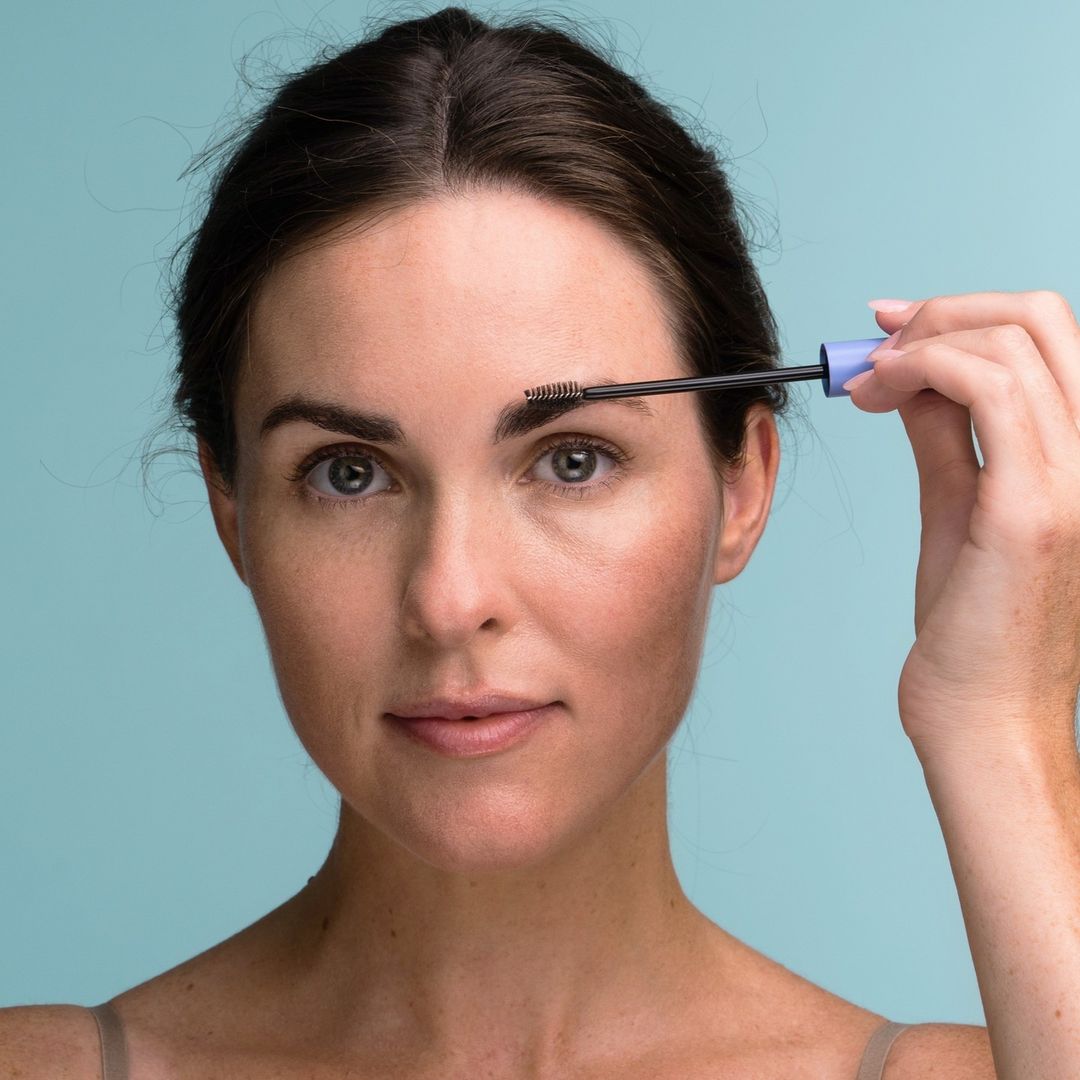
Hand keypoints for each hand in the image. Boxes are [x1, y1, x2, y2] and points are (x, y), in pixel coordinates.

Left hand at [849, 291, 1079, 758]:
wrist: (983, 716)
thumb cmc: (974, 624)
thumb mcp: (959, 504)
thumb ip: (945, 433)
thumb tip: (912, 374)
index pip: (1050, 335)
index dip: (966, 311)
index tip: (892, 324)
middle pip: (1042, 316)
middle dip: (944, 310)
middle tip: (876, 339)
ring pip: (1013, 342)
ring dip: (921, 341)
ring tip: (863, 381)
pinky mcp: (1038, 509)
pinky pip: (989, 391)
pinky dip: (923, 370)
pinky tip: (876, 395)